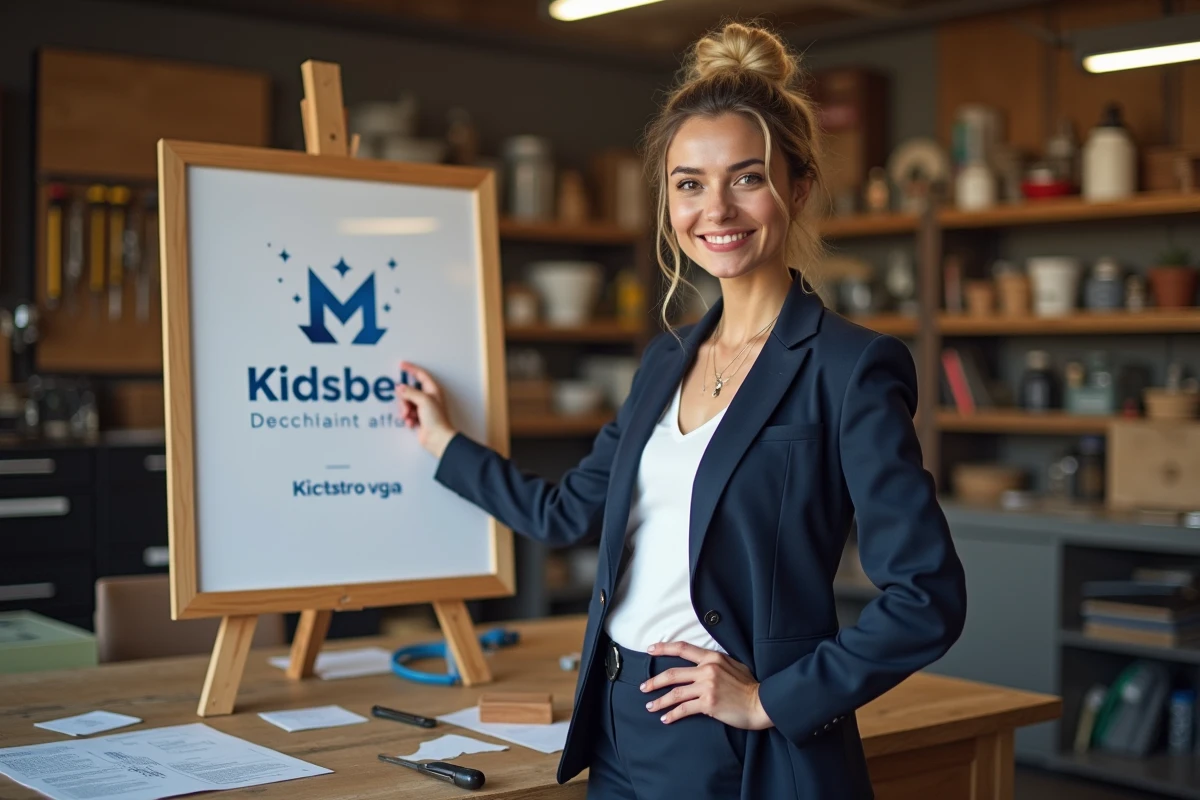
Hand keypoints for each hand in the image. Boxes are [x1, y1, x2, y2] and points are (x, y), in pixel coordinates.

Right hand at [397, 361, 457, 458]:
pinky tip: (412, 424)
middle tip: (406, 408)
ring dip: (405, 410)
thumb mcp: (423, 400)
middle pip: (409, 391)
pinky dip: (407, 418)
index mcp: (432, 390)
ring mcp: (422, 408)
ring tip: (409, 417)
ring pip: (406, 403)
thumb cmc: (436, 419)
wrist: (437, 438)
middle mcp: (428, 397)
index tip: (401, 365)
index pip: (421, 375)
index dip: (411, 369)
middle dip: (404, 399)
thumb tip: (400, 388)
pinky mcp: (418, 418)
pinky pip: (406, 413)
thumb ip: (410, 392)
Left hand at [640, 641, 774, 730]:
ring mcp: (707, 687)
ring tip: (650, 706)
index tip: (650, 649)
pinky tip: (665, 718)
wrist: (760, 703)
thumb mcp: (733, 664)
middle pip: (673, 673)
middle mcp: (707, 669)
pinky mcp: (708, 704)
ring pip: (675, 693)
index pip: (683, 649)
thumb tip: (702, 663)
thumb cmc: (748, 686)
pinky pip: (684, 709)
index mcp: (712, 657)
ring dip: (659, 700)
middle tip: (644, 687)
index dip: (664, 648)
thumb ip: (716, 662)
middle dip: (654, 681)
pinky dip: (672, 714)